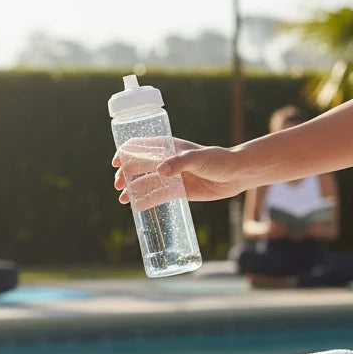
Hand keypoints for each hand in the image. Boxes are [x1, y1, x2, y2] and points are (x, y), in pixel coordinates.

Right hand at [112, 138, 250, 203]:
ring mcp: (172, 177)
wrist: (236, 175)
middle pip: (140, 167)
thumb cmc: (218, 159)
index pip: (141, 147)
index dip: (126, 153)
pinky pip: (159, 196)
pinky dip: (146, 201)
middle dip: (126, 175)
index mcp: (168, 147)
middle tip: (118, 185)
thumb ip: (179, 163)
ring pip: (147, 183)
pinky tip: (137, 206)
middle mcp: (167, 161)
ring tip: (123, 199)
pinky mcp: (179, 192)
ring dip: (133, 189)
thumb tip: (159, 171)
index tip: (116, 162)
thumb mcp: (198, 158)